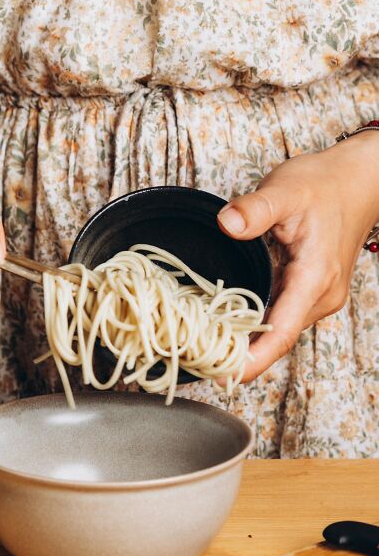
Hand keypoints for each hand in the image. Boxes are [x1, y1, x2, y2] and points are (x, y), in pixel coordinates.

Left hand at [217, 132, 378, 381]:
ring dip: (249, 342)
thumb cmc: (324, 184)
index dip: (253, 360)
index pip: (282, 333)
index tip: (224, 375)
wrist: (359, 180)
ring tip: (206, 347)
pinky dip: (258, 326)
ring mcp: (320, 296)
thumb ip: (255, 209)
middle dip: (242, 355)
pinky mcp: (314, 291)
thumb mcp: (285, 190)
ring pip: (281, 330)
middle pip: (279, 338)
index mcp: (315, 277)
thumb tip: (226, 223)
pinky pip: (283, 317)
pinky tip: (230, 326)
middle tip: (196, 359)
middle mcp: (321, 295)